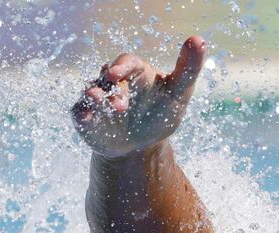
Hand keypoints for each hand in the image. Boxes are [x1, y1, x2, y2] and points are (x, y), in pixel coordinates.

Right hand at [72, 36, 206, 157]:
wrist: (142, 147)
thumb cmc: (160, 114)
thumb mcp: (179, 92)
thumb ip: (188, 68)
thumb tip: (199, 40)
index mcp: (134, 70)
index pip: (126, 62)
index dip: (121, 66)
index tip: (117, 75)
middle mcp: (113, 81)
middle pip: (107, 78)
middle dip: (113, 91)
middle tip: (121, 107)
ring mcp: (98, 98)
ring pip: (91, 92)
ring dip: (94, 97)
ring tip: (97, 101)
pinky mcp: (86, 116)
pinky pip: (80, 112)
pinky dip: (82, 114)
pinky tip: (85, 117)